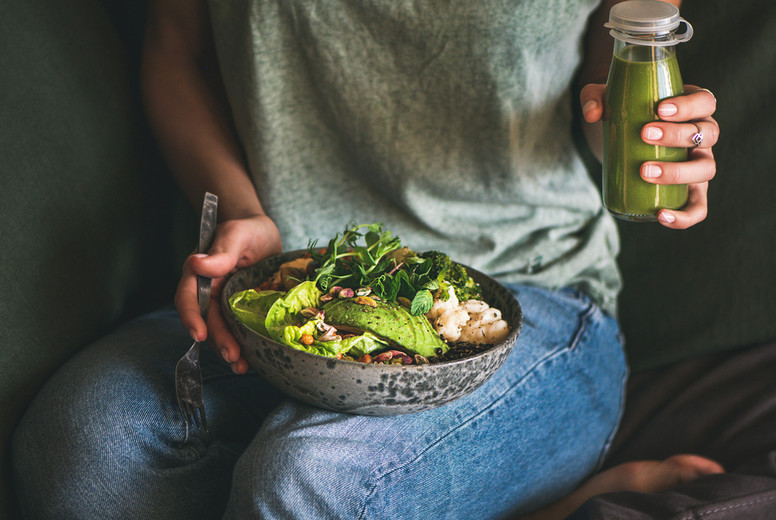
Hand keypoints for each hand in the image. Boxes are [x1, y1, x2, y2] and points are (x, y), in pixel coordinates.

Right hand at [176, 214, 281, 373]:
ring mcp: (223, 303)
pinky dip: (243, 345)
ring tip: (242, 367)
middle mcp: (207, 292)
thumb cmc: (247, 230)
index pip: (188, 297)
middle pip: (207, 320)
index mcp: (200, 274)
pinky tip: (252, 359)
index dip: (192, 317)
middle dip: (218, 341)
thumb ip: (220, 253)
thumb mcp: (236, 236)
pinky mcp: (239, 311)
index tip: (200, 334)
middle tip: (233, 358)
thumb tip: (196, 263)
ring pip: (221, 330)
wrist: (264, 234)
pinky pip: (237, 330)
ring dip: (229, 349)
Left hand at [581, 84, 718, 228]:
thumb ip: (593, 97)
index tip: (659, 109)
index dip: (689, 105)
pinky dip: (685, 215)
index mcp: (692, 108)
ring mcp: (698, 164)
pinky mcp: (690, 191)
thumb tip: (593, 114)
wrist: (620, 139)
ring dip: (679, 171)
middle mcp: (702, 136)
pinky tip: (662, 216)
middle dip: (677, 135)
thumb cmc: (621, 113)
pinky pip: (698, 207)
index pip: (705, 101)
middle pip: (707, 133)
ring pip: (706, 168)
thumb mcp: (606, 100)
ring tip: (645, 171)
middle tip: (643, 135)